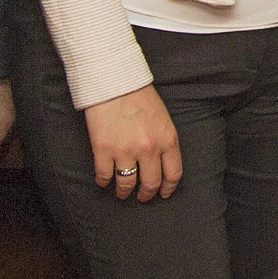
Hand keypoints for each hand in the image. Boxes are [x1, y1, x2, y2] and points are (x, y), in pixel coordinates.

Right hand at [82, 85, 182, 201]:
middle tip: (142, 197)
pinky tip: (104, 181)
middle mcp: (149, 149)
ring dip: (124, 192)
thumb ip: (164, 141)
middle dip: (146, 194)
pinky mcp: (103, 150)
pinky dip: (104, 182)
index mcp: (168, 139)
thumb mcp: (163, 118)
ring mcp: (125, 151)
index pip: (173, 174)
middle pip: (151, 183)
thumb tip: (162, 163)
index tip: (163, 194)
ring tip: (122, 193)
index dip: (168, 188)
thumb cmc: (139, 96)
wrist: (114, 81)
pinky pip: (104, 176)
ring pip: (126, 184)